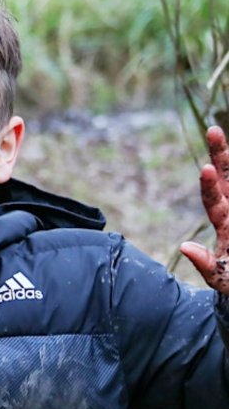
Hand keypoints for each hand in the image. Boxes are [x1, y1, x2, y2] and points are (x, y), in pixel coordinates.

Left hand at [181, 125, 228, 294]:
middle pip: (228, 178)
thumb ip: (205, 264)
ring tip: (217, 133)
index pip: (213, 200)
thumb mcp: (221, 278)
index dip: (209, 185)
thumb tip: (183, 247)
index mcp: (225, 223)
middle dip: (221, 154)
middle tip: (212, 130)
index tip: (206, 169)